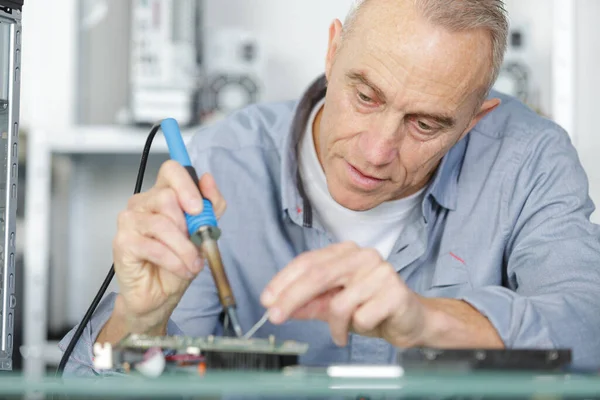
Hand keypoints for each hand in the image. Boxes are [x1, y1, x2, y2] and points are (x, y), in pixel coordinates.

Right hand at [112, 160, 226, 333]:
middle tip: (196, 246)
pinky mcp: (122, 242)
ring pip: (163, 224)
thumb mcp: (203, 233)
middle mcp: (142, 203)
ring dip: (184, 249)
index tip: (198, 209)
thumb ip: (210, 206)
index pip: (171, 171)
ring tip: (192, 264)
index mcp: (162, 194)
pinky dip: (174, 261)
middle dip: (189, 227)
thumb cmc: (178, 262)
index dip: (187, 185)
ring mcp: (129, 221)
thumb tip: (208, 179)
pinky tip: (181, 269)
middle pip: (167, 197)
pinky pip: (154, 247)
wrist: (161, 294)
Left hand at [260, 242, 429, 346]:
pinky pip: (361, 317)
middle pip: (317, 275)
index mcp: (346, 252)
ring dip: (335, 325)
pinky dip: (356, 329)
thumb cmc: (371, 308)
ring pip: (339, 303)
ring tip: (342, 331)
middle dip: (291, 298)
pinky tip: (366, 326)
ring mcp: (381, 271)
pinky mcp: (395, 292)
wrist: (413, 320)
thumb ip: (309, 304)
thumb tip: (279, 305)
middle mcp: (362, 256)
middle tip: (275, 317)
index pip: (308, 261)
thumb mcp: (333, 306)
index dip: (284, 281)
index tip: (267, 300)